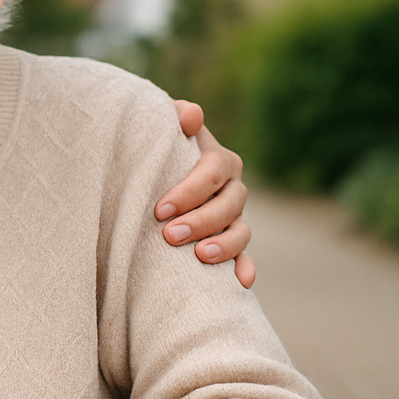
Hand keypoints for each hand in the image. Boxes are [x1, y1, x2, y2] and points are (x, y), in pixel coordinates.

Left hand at [161, 100, 254, 288]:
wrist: (154, 174)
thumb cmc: (156, 148)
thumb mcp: (161, 128)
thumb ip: (174, 116)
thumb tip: (191, 115)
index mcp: (218, 160)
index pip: (211, 173)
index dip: (188, 191)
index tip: (160, 209)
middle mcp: (232, 188)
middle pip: (228, 205)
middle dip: (200, 221)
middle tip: (169, 235)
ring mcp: (234, 216)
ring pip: (241, 231)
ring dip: (224, 246)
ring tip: (200, 257)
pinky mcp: (230, 240)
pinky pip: (244, 256)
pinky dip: (244, 268)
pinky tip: (239, 283)